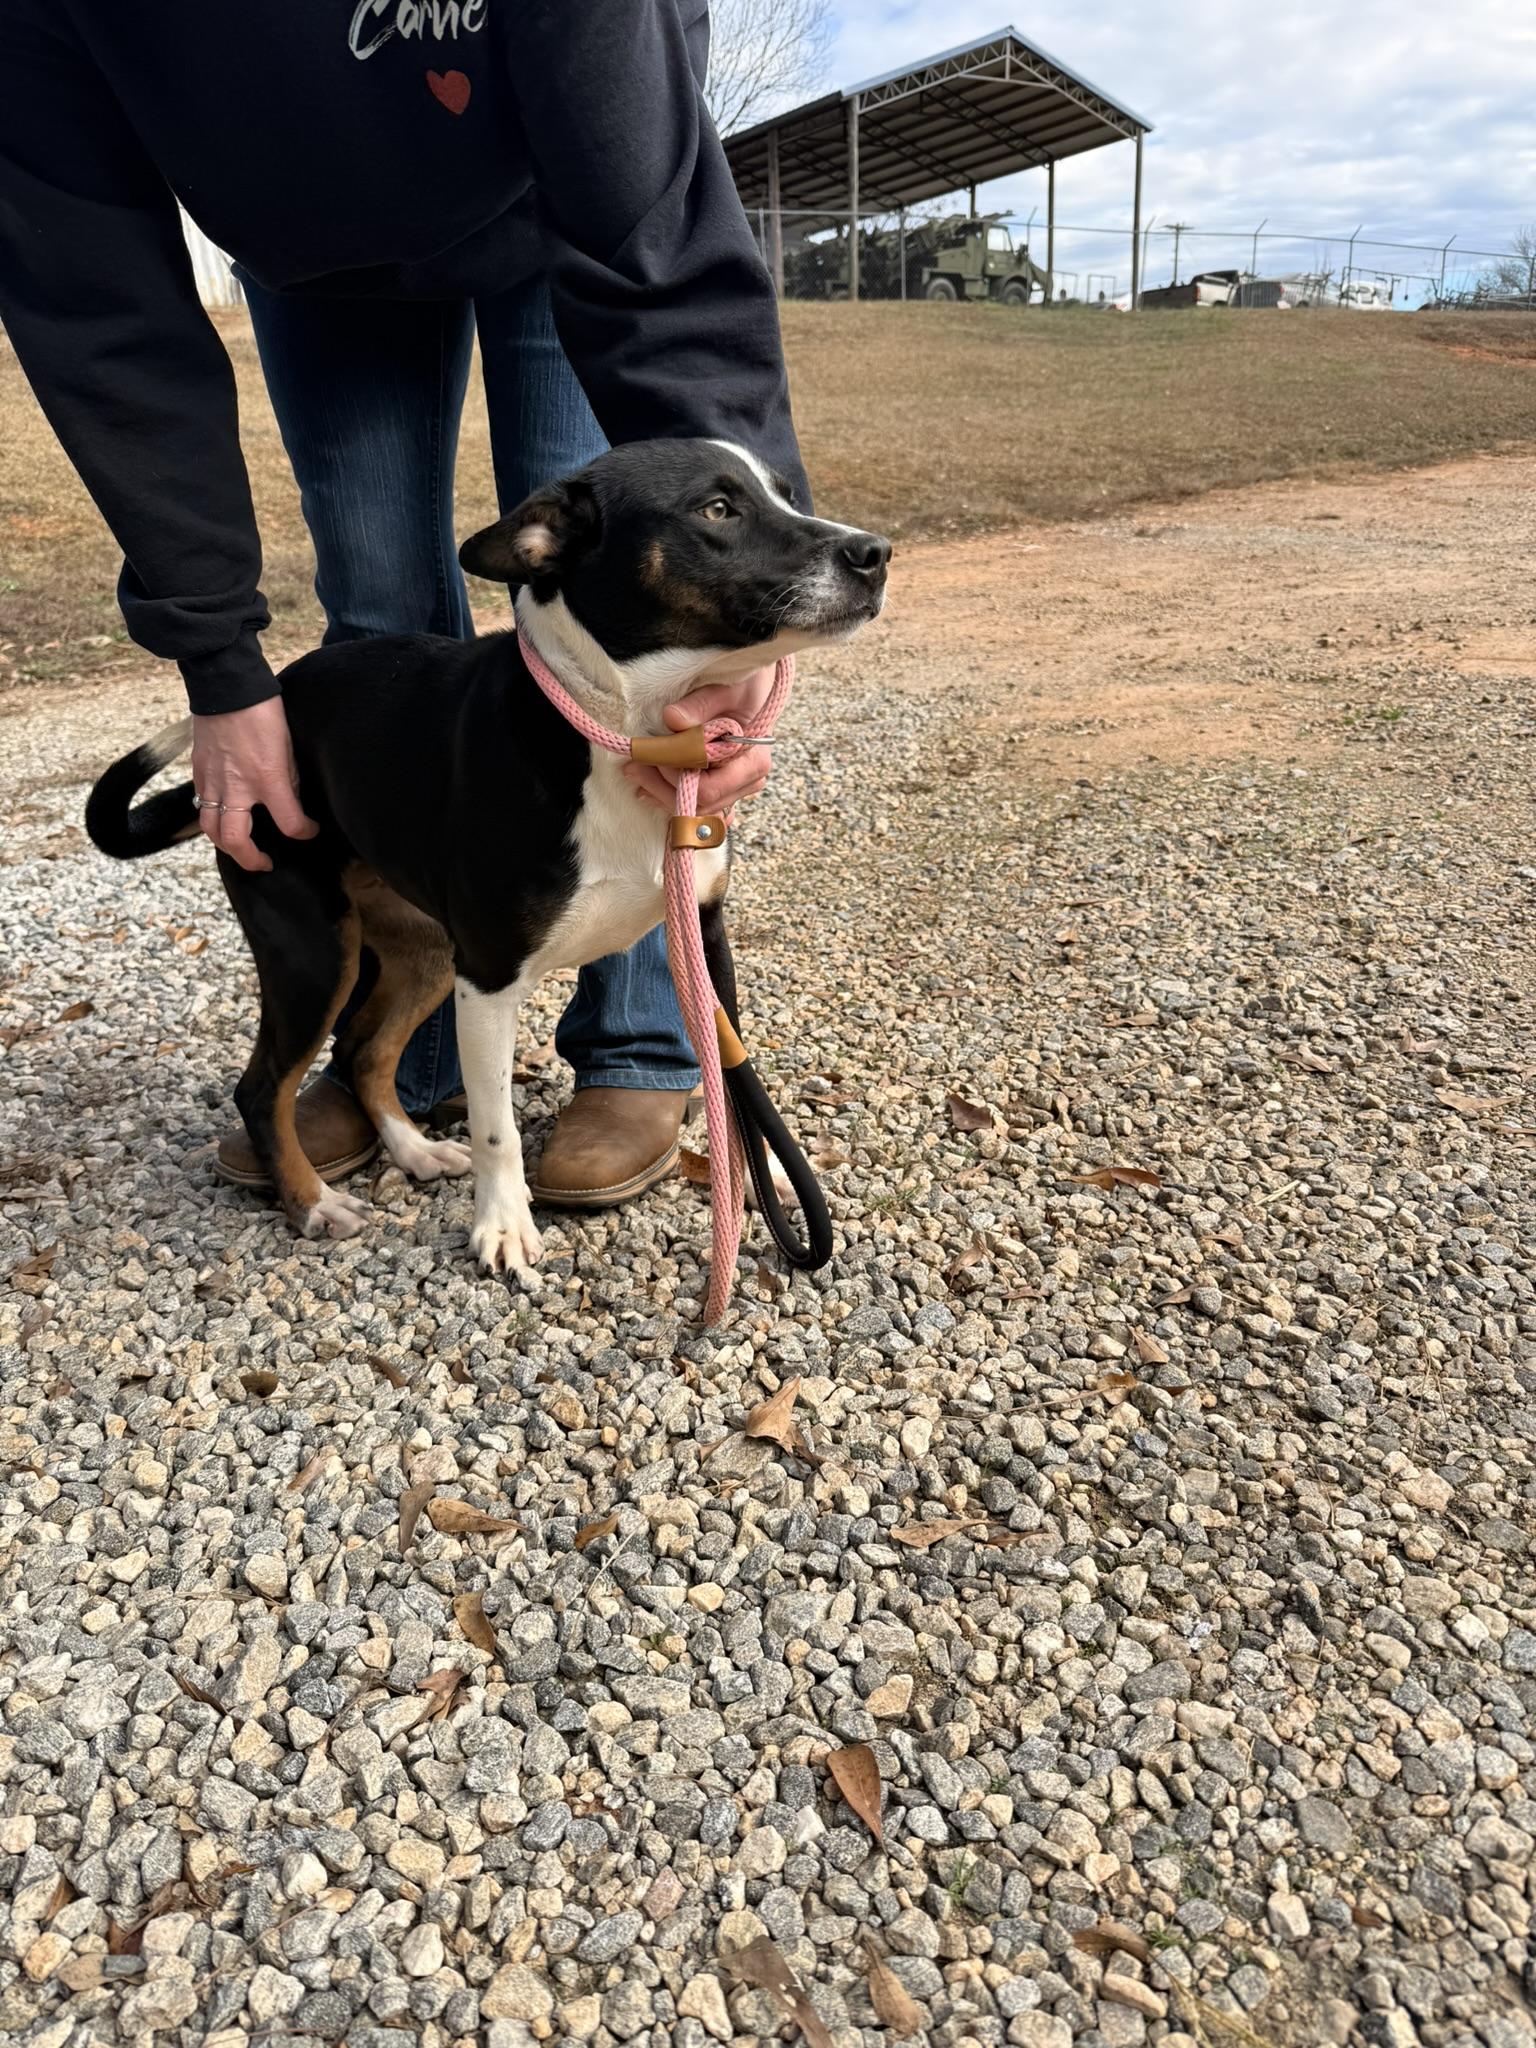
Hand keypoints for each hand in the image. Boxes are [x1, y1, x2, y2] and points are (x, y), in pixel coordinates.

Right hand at [190, 697, 317, 873]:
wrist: (227, 686)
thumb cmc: (263, 711)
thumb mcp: (288, 747)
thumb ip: (289, 779)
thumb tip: (290, 801)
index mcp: (267, 778)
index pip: (289, 823)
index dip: (304, 832)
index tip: (309, 830)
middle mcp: (236, 785)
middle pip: (235, 840)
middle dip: (250, 859)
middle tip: (264, 862)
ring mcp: (212, 779)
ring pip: (210, 828)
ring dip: (226, 845)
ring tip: (241, 848)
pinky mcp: (197, 770)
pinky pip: (201, 804)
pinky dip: (212, 818)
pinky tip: (225, 817)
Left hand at [622, 666, 776, 814]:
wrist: (753, 688)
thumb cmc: (744, 686)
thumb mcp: (726, 687)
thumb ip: (701, 704)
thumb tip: (673, 719)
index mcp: (752, 762)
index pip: (708, 790)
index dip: (675, 777)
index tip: (654, 755)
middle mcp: (748, 782)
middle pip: (699, 806)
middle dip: (661, 787)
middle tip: (632, 766)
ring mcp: (736, 789)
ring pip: (694, 811)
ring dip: (661, 793)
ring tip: (636, 772)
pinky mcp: (722, 789)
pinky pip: (695, 807)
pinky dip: (670, 797)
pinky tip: (649, 788)